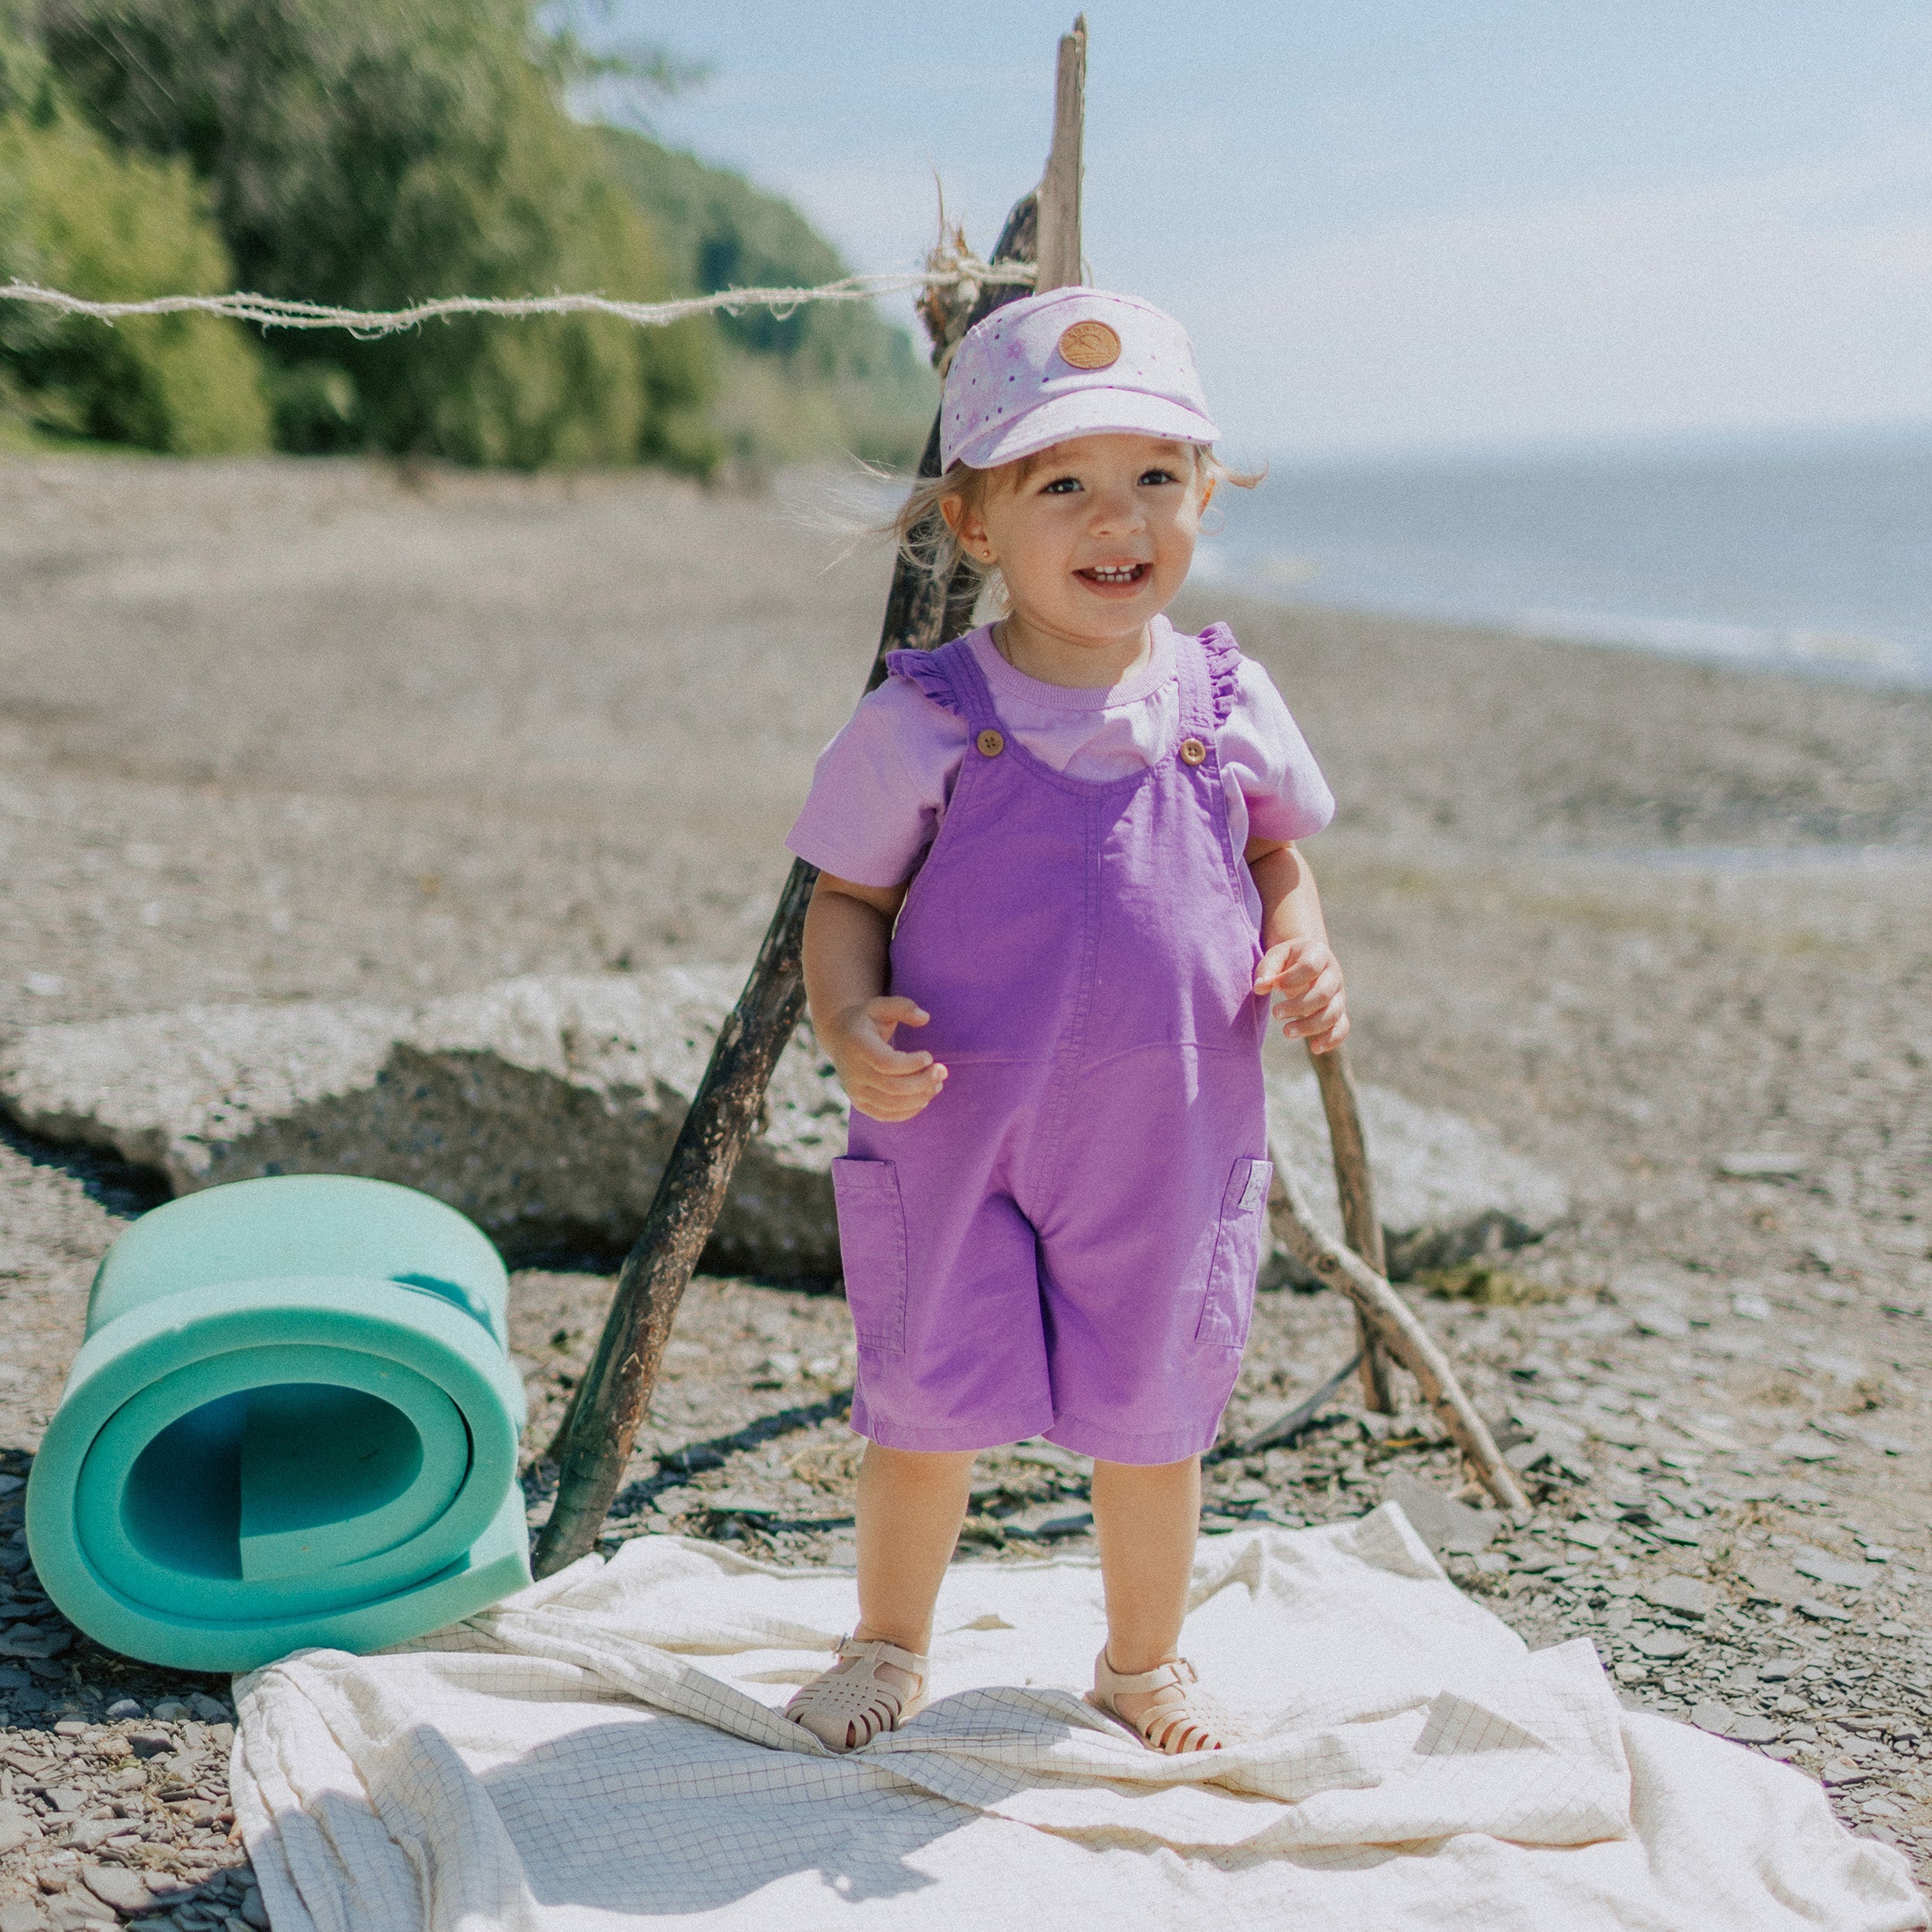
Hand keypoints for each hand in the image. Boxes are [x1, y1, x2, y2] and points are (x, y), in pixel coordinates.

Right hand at [824, 996, 946, 1121]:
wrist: (840, 1038)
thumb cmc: (866, 1020)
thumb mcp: (880, 1005)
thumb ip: (903, 1006)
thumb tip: (925, 1018)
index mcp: (857, 1046)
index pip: (886, 1063)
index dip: (911, 1064)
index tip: (929, 1056)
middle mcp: (853, 1072)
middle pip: (892, 1087)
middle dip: (923, 1082)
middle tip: (943, 1071)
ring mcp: (854, 1091)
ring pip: (891, 1104)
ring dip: (920, 1097)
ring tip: (937, 1084)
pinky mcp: (860, 1104)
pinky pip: (886, 1115)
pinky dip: (909, 1111)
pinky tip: (924, 1098)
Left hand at [1255, 939, 1347, 1053]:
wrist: (1308, 962)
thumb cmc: (1288, 960)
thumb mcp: (1276, 956)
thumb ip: (1267, 969)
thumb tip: (1260, 988)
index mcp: (1319, 954)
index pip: (1310, 966)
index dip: (1291, 978)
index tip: (1274, 987)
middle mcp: (1334, 974)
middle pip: (1323, 994)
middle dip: (1298, 1006)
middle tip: (1275, 1013)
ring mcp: (1339, 994)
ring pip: (1333, 1014)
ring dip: (1310, 1026)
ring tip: (1286, 1032)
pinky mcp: (1339, 1012)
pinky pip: (1342, 1028)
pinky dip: (1331, 1040)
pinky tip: (1314, 1048)